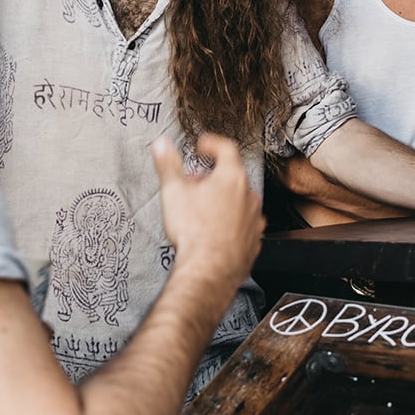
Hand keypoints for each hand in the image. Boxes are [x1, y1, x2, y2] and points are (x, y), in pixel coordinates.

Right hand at [151, 133, 263, 292]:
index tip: (203, 146)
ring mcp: (253, 219)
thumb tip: (161, 145)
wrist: (209, 270)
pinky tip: (216, 230)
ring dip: (223, 200)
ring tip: (203, 208)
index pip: (227, 149)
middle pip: (232, 176)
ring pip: (239, 201)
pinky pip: (243, 225)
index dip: (212, 144)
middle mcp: (248, 196)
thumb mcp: (173, 191)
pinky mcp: (253, 241)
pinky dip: (231, 222)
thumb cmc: (194, 233)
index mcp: (232, 178)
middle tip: (195, 183)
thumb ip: (167, 164)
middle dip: (213, 176)